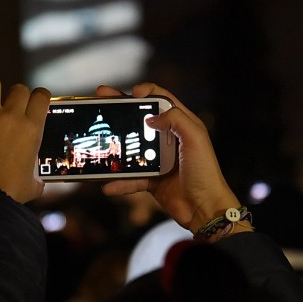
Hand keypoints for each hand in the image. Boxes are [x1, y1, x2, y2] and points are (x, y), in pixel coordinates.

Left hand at [0, 76, 50, 202]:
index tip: (33, 102)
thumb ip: (38, 177)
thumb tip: (39, 181)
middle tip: (9, 108)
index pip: (41, 95)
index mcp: (32, 129)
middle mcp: (12, 117)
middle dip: (15, 96)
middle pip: (18, 89)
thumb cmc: (10, 193)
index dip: (38, 96)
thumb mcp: (33, 184)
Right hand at [98, 83, 240, 232]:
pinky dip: (119, 183)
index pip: (162, 100)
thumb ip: (176, 119)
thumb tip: (150, 118)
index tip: (131, 93)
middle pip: (140, 119)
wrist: (205, 209)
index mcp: (182, 125)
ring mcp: (158, 160)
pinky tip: (108, 185)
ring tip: (98, 140)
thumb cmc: (205, 172)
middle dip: (120, 108)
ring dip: (114, 146)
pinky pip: (131, 178)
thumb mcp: (195, 138)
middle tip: (101, 98)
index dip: (146, 92)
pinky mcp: (152, 179)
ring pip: (131, 148)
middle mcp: (169, 139)